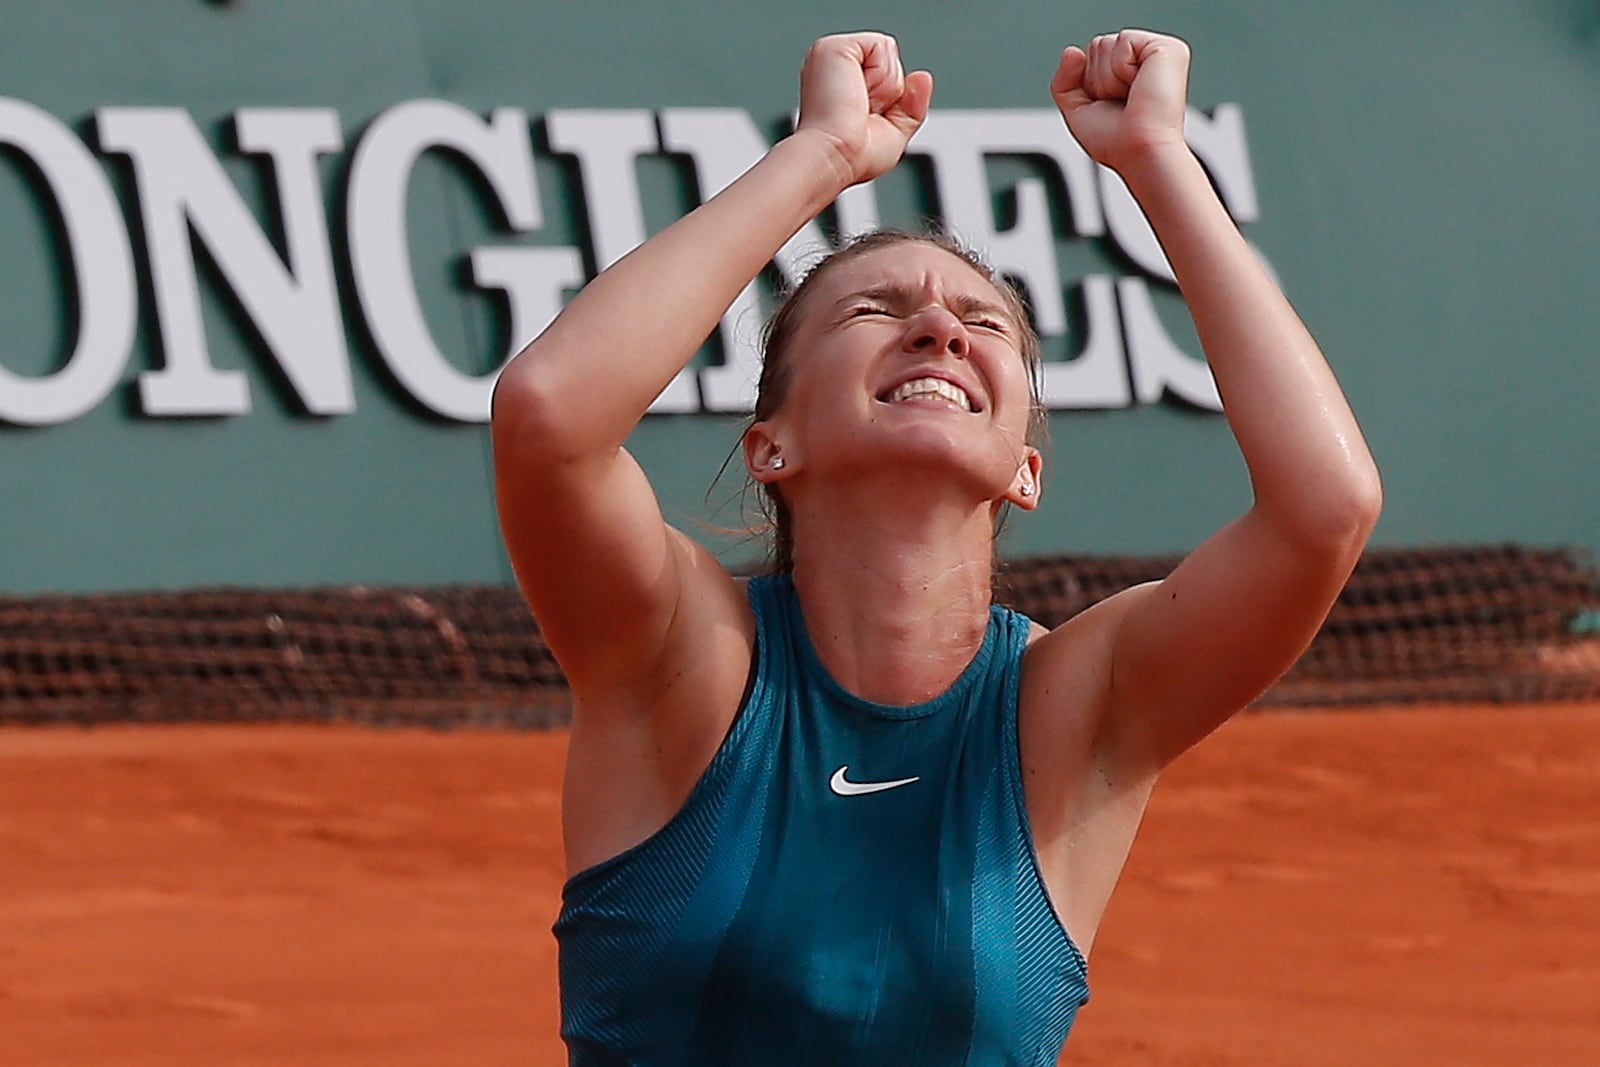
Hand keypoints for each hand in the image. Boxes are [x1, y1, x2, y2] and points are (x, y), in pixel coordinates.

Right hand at [795, 32, 933, 187]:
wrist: (832, 157)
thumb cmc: (851, 157)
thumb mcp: (894, 133)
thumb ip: (911, 106)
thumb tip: (923, 77)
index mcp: (843, 88)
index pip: (886, 75)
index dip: (889, 101)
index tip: (866, 125)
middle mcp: (836, 71)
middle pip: (890, 62)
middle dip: (889, 93)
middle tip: (863, 115)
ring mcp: (833, 58)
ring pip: (888, 53)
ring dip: (885, 87)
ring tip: (858, 105)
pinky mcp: (835, 47)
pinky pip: (882, 47)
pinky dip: (880, 75)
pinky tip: (858, 93)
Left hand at [1050, 29, 1190, 171]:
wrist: (1139, 152)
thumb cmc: (1116, 142)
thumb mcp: (1078, 111)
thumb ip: (1064, 81)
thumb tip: (1072, 51)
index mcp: (1128, 73)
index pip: (1090, 58)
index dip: (1089, 85)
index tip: (1110, 106)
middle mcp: (1144, 61)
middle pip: (1096, 46)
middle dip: (1098, 80)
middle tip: (1121, 103)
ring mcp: (1157, 53)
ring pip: (1105, 44)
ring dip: (1108, 78)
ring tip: (1131, 97)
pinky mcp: (1167, 48)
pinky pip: (1123, 40)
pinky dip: (1121, 68)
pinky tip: (1139, 86)